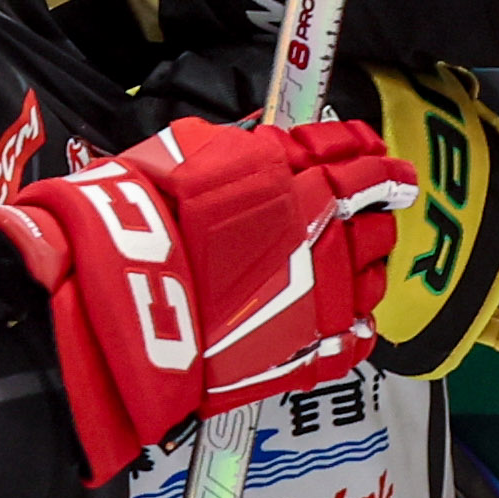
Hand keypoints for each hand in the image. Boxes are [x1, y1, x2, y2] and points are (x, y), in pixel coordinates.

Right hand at [0, 116, 415, 478]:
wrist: (118, 300)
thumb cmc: (141, 220)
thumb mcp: (190, 154)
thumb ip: (244, 149)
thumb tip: (271, 146)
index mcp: (299, 187)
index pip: (360, 165)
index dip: (372, 159)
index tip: (379, 158)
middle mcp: (321, 240)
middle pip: (375, 223)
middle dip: (371, 212)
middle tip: (364, 210)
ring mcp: (318, 300)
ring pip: (373, 278)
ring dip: (366, 264)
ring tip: (349, 260)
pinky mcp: (304, 352)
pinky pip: (355, 337)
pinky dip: (354, 323)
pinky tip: (342, 314)